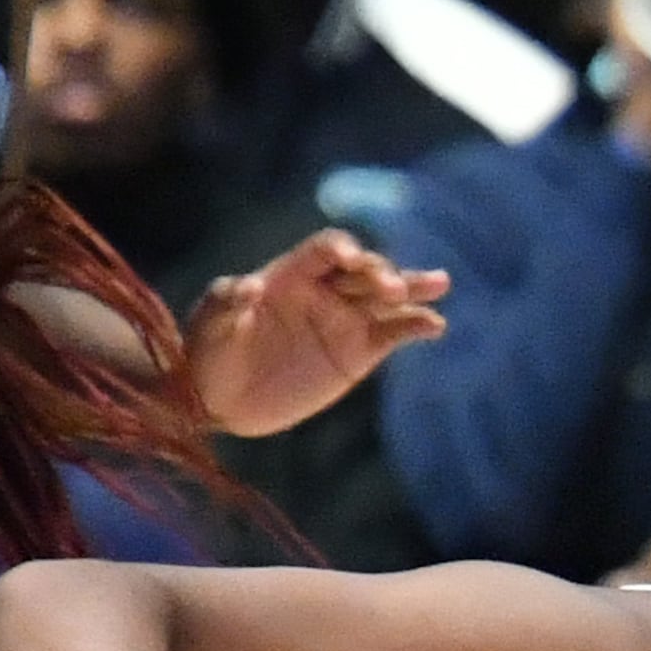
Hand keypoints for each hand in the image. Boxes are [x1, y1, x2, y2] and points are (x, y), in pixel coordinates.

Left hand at [184, 229, 451, 437]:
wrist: (222, 400)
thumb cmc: (210, 354)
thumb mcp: (211, 326)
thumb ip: (227, 302)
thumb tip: (250, 286)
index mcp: (288, 275)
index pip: (322, 252)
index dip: (338, 250)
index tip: (348, 260)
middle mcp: (322, 291)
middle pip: (362, 270)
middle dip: (379, 273)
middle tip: (392, 290)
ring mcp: (344, 321)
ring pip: (386, 298)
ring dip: (413, 288)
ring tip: (441, 283)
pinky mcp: (358, 353)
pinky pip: (392, 334)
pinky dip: (415, 327)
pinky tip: (435, 325)